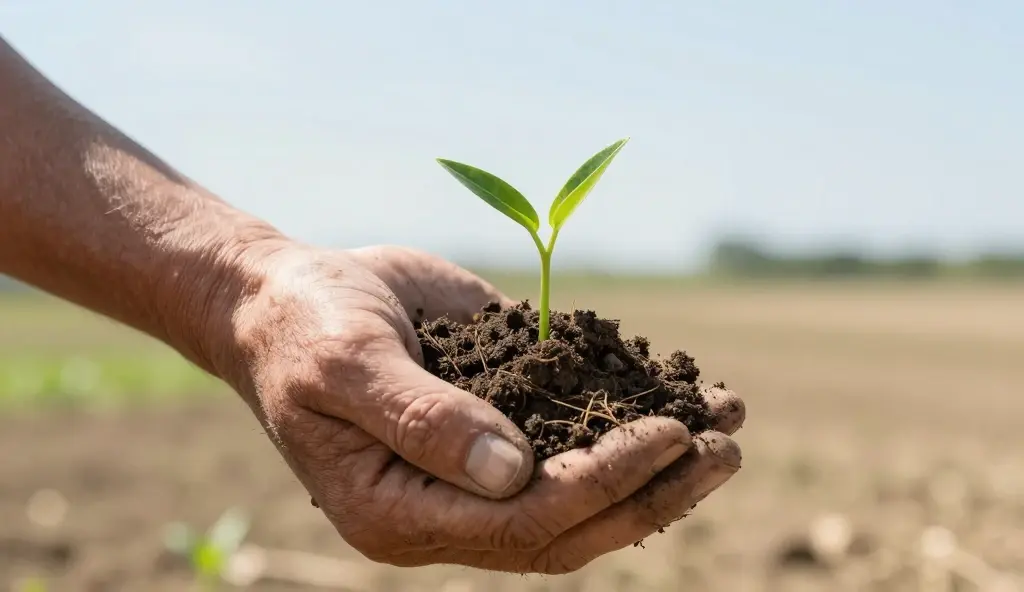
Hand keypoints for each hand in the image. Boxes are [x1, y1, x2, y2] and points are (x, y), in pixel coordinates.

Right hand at [227, 244, 744, 573]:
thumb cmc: (303, 326)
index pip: (521, 523)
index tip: (668, 434)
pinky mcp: (497, 426)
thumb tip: (514, 472)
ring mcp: (476, 471)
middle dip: (652, 491)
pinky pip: (570, 439)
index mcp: (400, 513)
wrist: (285, 296)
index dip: (600, 483)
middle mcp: (448, 507)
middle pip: (568, 527)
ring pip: (581, 496)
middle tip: (724, 450)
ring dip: (660, 469)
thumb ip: (422, 419)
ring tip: (728, 424)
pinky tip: (687, 395)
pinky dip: (628, 420)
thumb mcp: (346, 363)